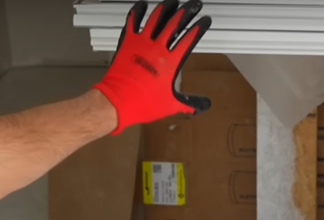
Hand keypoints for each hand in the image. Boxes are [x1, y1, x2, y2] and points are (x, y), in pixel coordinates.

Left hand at [93, 0, 212, 133]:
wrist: (118, 101)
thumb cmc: (144, 102)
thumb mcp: (171, 105)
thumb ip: (189, 103)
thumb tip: (204, 105)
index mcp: (171, 62)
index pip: (189, 39)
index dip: (199, 27)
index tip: (205, 20)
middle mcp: (158, 48)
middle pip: (174, 24)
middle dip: (186, 12)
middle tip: (194, 4)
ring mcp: (141, 43)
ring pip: (156, 19)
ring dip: (166, 8)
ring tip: (173, 1)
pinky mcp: (127, 42)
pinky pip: (133, 22)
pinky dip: (138, 11)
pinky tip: (142, 4)